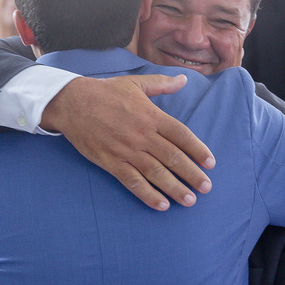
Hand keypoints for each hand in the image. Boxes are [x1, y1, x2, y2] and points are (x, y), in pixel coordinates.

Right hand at [40, 75, 214, 210]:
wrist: (73, 103)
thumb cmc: (105, 92)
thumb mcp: (136, 83)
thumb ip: (163, 84)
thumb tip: (185, 80)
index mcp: (151, 116)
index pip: (182, 136)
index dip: (198, 150)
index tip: (211, 163)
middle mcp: (143, 135)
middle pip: (173, 158)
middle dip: (192, 174)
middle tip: (206, 188)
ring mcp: (127, 150)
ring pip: (156, 173)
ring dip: (175, 188)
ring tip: (190, 200)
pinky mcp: (112, 162)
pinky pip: (133, 182)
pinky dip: (148, 195)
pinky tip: (162, 205)